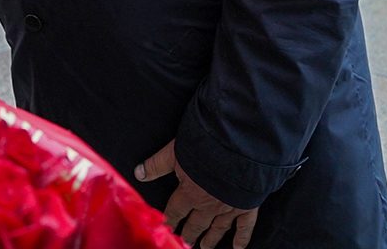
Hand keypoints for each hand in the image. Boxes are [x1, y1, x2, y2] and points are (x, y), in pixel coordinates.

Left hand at [136, 140, 258, 247]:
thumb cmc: (206, 148)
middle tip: (186, 243)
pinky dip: (242, 237)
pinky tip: (238, 247)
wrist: (238, 148)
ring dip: (210, 238)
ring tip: (205, 247)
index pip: (176, 211)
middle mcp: (208, 205)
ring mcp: (229, 207)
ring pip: (218, 227)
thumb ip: (157, 164)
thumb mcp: (175, 152)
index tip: (168, 229)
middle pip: (196, 223)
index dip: (171, 220)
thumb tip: (138, 173)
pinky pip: (245, 225)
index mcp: (190, 194)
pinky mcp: (247, 205)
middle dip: (189, 234)